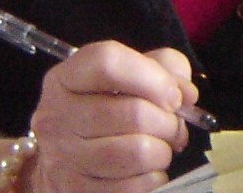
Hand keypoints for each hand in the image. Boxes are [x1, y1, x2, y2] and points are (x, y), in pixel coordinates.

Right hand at [25, 41, 198, 192]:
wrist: (68, 156)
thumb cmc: (107, 107)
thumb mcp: (131, 73)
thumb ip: (163, 67)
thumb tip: (186, 94)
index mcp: (66, 78)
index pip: (108, 63)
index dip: (153, 77)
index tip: (175, 95)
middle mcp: (56, 115)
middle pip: (134, 113)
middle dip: (168, 122)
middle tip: (173, 126)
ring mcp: (62, 157)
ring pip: (137, 152)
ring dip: (162, 151)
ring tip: (160, 147)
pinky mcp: (75, 190)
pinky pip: (132, 187)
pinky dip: (152, 178)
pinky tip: (147, 169)